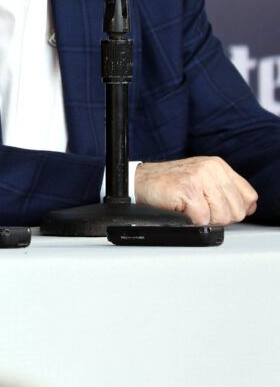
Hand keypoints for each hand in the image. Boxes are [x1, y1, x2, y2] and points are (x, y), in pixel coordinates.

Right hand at [134, 156, 257, 225]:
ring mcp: (199, 178)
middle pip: (236, 210)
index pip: (248, 197)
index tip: (217, 209)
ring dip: (204, 220)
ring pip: (222, 216)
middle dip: (219, 218)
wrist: (137, 182)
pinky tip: (181, 210)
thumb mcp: (203, 181)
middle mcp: (211, 169)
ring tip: (189, 209)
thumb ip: (226, 192)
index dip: (234, 209)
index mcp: (218, 166)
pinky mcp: (188, 190)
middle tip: (199, 210)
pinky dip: (191, 221)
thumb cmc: (168, 185)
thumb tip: (248, 208)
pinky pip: (202, 219)